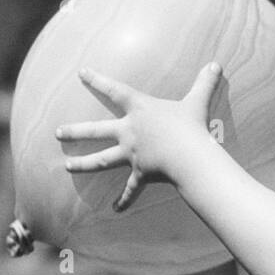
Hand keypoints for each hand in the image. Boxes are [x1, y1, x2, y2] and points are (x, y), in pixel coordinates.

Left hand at [55, 61, 222, 210]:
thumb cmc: (190, 126)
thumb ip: (205, 83)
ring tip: (66, 166)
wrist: (189, 156)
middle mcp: (129, 132)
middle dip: (75, 132)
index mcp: (139, 110)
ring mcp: (132, 154)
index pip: (114, 90)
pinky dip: (124, 200)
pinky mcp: (140, 173)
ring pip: (102, 160)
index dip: (97, 80)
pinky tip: (115, 209)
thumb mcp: (198, 101)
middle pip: (96, 131)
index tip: (80, 73)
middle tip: (57, 133)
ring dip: (82, 164)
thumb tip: (217, 65)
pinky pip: (130, 189)